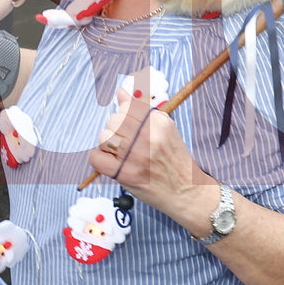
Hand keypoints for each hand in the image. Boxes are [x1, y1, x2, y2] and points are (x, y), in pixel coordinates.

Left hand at [88, 87, 215, 221]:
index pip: (126, 105)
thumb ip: (143, 111)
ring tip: (118, 152)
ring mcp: (136, 155)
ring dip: (107, 144)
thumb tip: (121, 93)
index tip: (129, 125)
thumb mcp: (167, 129)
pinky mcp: (125, 174)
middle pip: (113, 120)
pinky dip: (98, 159)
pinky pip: (96, 158)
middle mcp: (148, 136)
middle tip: (125, 141)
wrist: (186, 191)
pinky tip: (110, 162)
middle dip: (116, 129)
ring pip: (103, 137)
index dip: (124, 115)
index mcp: (159, 122)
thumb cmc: (175, 160)